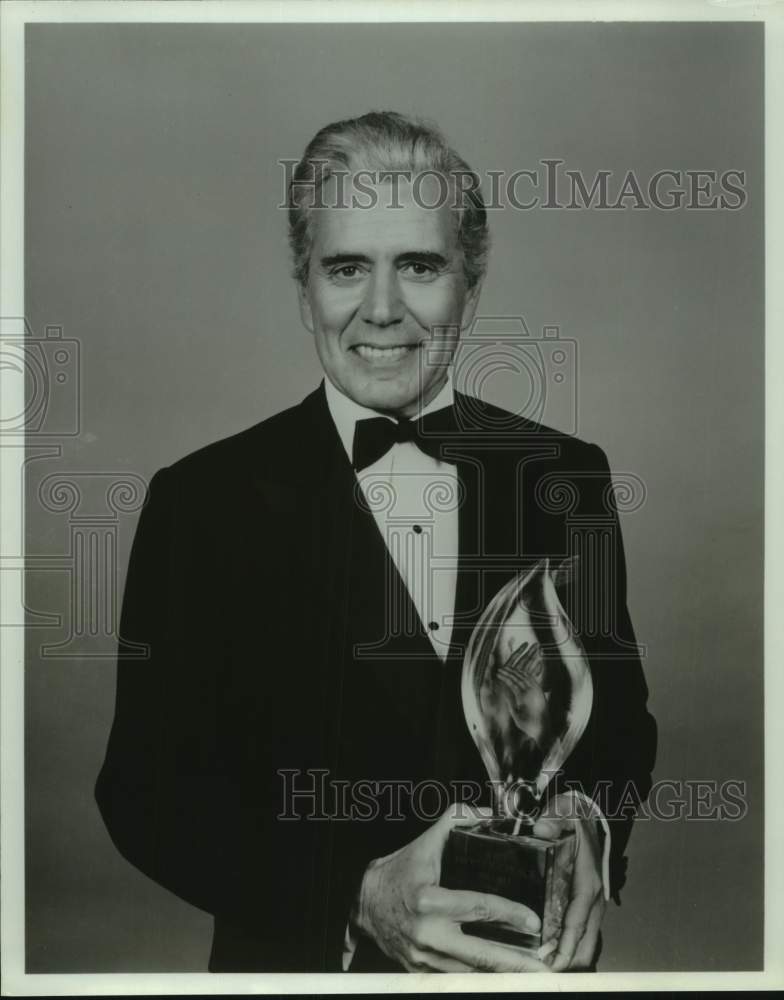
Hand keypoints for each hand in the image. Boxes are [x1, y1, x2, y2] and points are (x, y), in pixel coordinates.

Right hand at [353, 803, 551, 972]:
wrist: (363, 901)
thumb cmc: (399, 870)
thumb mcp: (426, 842)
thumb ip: (458, 819)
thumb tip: (490, 813)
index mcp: (429, 900)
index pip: (478, 908)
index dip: (509, 914)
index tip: (533, 921)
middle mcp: (426, 933)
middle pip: (481, 954)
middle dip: (516, 963)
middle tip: (545, 967)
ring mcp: (423, 958)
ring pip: (471, 973)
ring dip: (502, 974)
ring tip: (531, 973)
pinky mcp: (420, 971)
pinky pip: (457, 978)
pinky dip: (481, 978)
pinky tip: (501, 976)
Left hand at [533, 793, 605, 970]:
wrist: (589, 815)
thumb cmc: (574, 817)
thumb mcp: (564, 812)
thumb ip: (554, 819)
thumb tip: (542, 828)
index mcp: (588, 884)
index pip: (578, 922)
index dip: (566, 946)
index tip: (552, 964)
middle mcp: (594, 900)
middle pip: (586, 943)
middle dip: (568, 961)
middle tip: (541, 972)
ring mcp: (592, 905)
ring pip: (586, 943)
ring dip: (569, 957)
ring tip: (542, 968)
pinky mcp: (587, 905)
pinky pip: (581, 934)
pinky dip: (569, 948)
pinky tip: (549, 953)